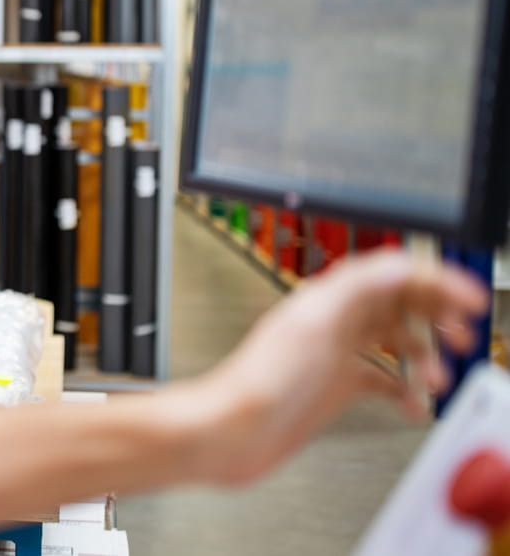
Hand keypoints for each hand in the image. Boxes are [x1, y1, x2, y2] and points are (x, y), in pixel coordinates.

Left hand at [186, 248, 487, 485]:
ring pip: (393, 341)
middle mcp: (332, 322)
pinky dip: (403, 389)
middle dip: (435, 315)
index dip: (433, 281)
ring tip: (437, 378)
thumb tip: (397, 265)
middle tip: (462, 334)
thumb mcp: (313, 326)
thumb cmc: (259, 382)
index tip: (465, 297)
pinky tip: (412, 403)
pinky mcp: (333, 386)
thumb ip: (356, 290)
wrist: (231, 431)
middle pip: (396, 303)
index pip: (390, 273)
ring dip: (423, 356)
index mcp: (327, 299)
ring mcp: (334, 354)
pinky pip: (380, 378)